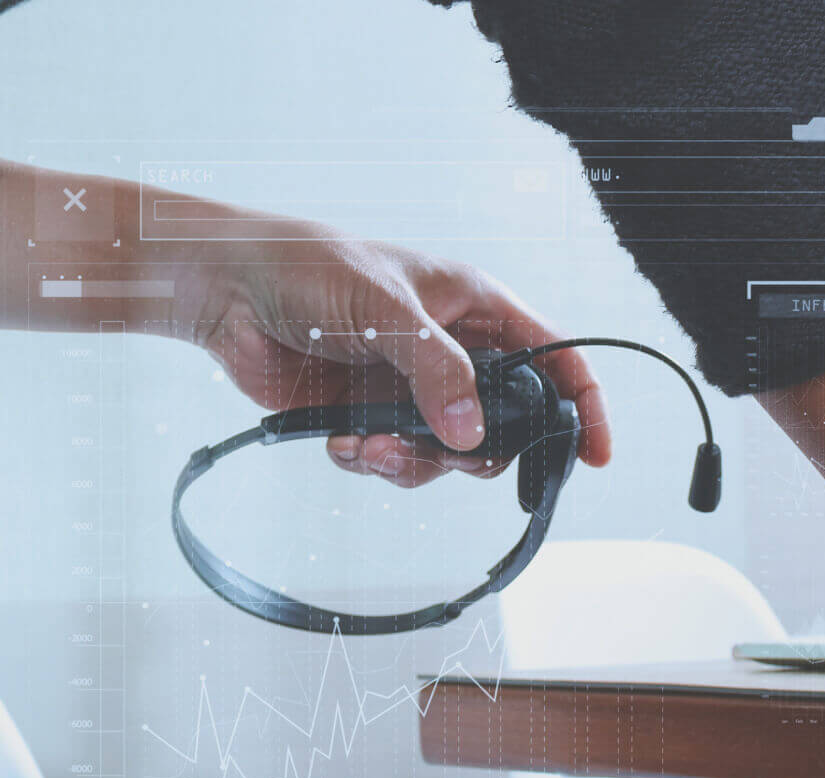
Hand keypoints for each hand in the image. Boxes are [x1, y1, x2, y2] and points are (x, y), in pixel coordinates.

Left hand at [179, 228, 610, 486]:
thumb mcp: (387, 312)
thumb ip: (436, 373)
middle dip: (475, 451)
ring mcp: (413, 387)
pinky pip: (396, 460)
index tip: (594, 454)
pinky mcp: (371, 415)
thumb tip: (473, 436)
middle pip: (505, 423)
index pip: (555, 357)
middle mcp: (453, 350)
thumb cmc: (311, 269)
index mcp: (476, 307)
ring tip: (368, 446)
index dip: (583, 405)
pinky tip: (340, 441)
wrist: (230, 290)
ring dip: (414, 462)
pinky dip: (372, 462)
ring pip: (450, 454)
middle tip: (442, 454)